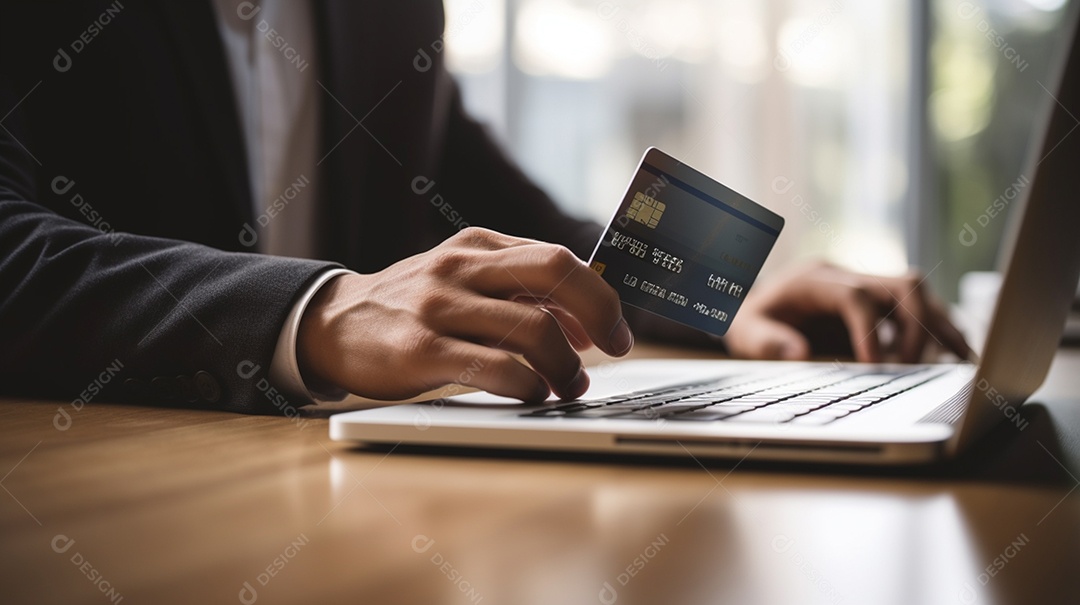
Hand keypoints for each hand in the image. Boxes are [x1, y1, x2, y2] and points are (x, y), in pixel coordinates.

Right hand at [295, 227, 633, 401]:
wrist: (331, 324)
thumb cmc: (411, 307)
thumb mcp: (462, 281)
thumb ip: (517, 293)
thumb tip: (583, 324)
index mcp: (478, 245)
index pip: (558, 258)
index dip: (599, 296)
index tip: (616, 331)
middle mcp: (461, 266)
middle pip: (555, 272)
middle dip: (599, 312)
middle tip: (613, 349)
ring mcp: (440, 306)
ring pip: (533, 328)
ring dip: (565, 366)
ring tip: (567, 387)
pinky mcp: (421, 349)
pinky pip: (496, 367)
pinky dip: (528, 386)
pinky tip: (532, 396)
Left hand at [725, 262, 970, 362]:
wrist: (757, 304)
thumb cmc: (751, 319)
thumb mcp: (745, 331)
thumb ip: (766, 341)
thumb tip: (797, 353)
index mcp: (815, 280)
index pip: (855, 296)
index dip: (869, 330)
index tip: (875, 366)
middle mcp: (848, 276)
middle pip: (901, 285)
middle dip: (917, 326)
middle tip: (914, 368)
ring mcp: (868, 285)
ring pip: (919, 293)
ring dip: (940, 326)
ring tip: (961, 361)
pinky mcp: (879, 302)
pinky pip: (919, 308)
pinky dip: (939, 330)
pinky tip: (956, 356)